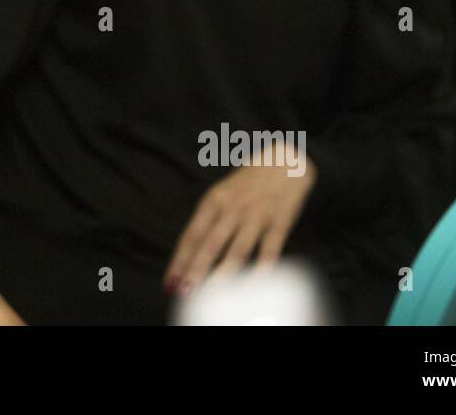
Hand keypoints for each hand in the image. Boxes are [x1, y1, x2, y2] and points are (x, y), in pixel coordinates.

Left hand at [163, 154, 316, 297]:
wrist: (285, 161)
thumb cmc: (248, 182)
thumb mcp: (222, 193)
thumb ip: (209, 220)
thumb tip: (190, 253)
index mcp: (213, 200)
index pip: (192, 234)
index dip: (180, 259)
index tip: (171, 280)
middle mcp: (232, 208)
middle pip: (210, 243)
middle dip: (196, 269)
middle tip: (185, 291)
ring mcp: (256, 216)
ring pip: (237, 249)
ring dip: (223, 273)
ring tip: (212, 295)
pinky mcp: (279, 222)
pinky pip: (270, 249)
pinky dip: (262, 269)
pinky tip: (255, 285)